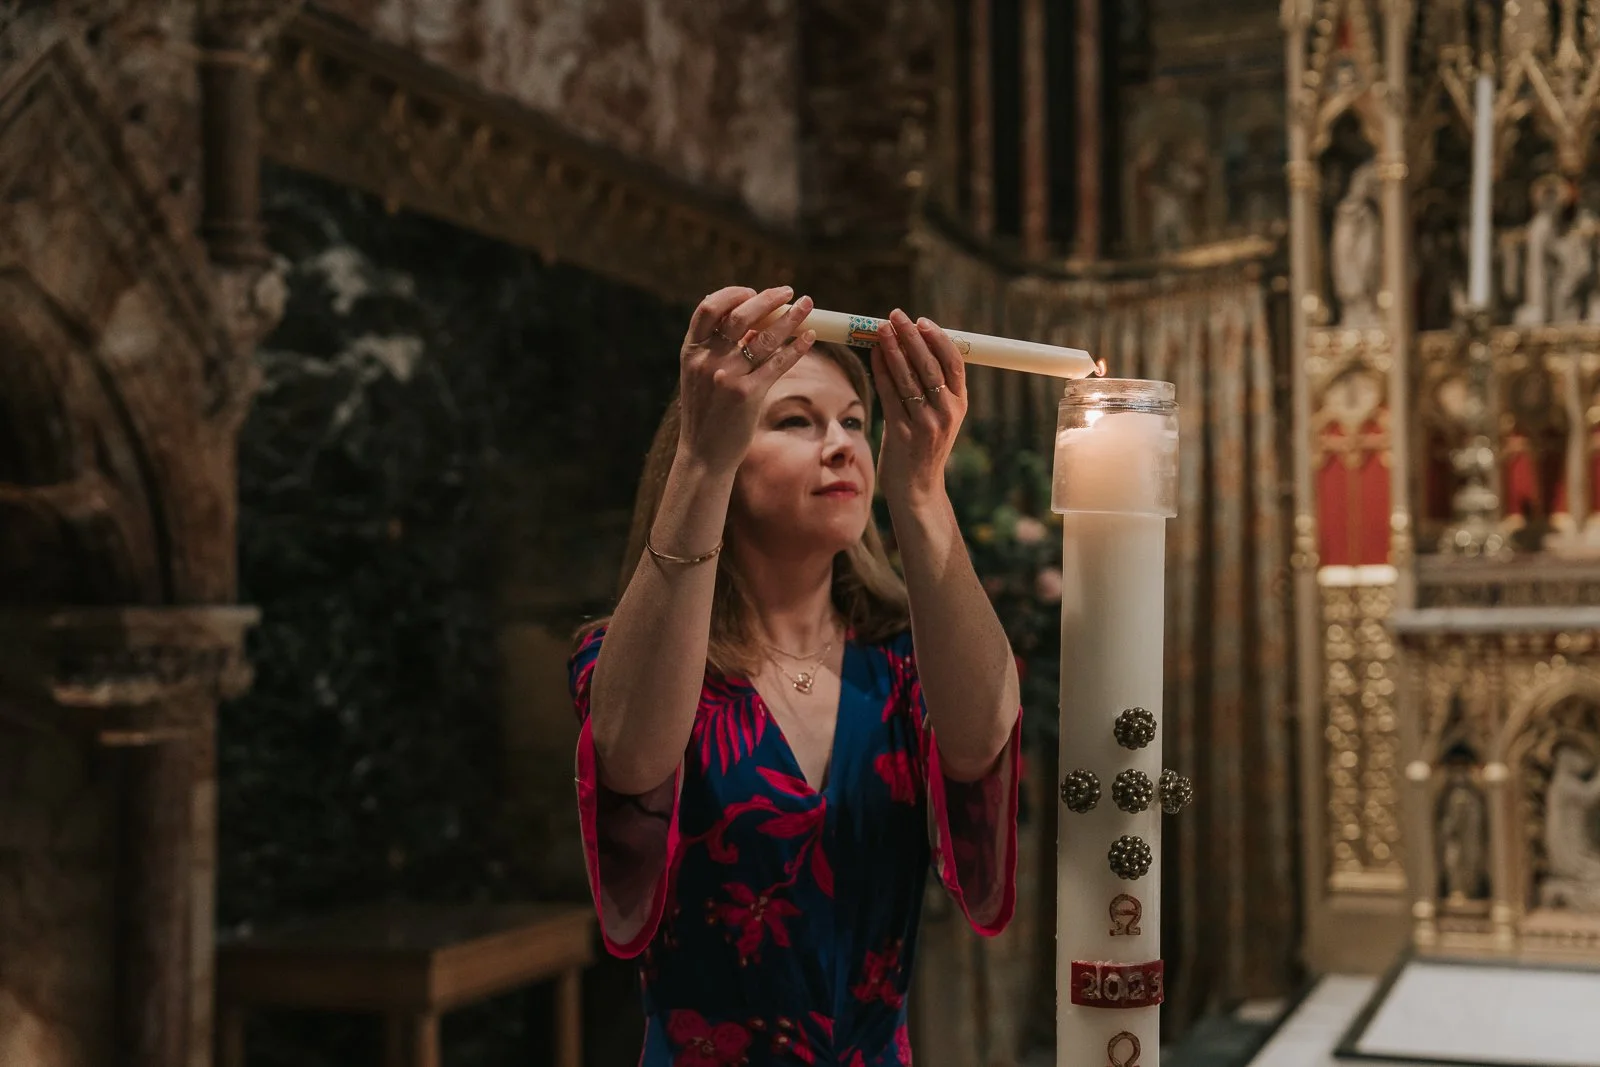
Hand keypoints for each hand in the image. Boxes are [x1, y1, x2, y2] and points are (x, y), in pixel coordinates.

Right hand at [676, 286, 816, 474]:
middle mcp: (707, 360)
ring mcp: (727, 377)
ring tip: (808, 306)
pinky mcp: (748, 395)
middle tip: (789, 292)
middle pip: (740, 315)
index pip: (708, 308)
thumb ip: (716, 349)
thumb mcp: (699, 376)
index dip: (732, 294)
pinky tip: (809, 338)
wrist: (703, 454)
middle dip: (768, 299)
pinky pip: (778, 363)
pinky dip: (796, 347)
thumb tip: (748, 321)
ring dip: (791, 318)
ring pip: (764, 337)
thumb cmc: (705, 414)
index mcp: (691, 351)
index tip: (752, 291)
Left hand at [869, 309, 968, 508]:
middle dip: (911, 336)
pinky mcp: (902, 433)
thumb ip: (934, 389)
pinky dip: (880, 371)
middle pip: (929, 365)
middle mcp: (946, 413)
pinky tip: (873, 354)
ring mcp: (925, 424)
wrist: (917, 490)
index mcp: (960, 406)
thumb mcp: (940, 418)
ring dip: (892, 348)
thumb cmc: (924, 449)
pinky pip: (889, 395)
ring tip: (880, 328)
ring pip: (907, 377)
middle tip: (896, 315)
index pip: (954, 363)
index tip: (921, 321)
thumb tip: (913, 346)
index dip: (937, 338)